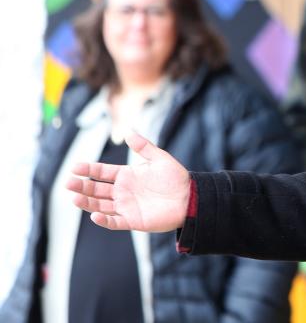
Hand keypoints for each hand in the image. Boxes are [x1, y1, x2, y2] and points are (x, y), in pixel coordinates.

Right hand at [67, 132, 190, 231]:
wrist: (190, 197)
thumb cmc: (175, 178)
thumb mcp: (159, 158)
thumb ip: (143, 146)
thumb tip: (128, 132)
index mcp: (127, 175)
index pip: (102, 172)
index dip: (89, 170)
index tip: (75, 167)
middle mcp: (123, 191)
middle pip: (96, 189)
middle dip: (82, 186)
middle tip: (68, 182)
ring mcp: (126, 206)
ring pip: (100, 205)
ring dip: (87, 202)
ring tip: (74, 197)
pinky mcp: (132, 220)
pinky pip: (114, 221)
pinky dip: (103, 220)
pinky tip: (94, 215)